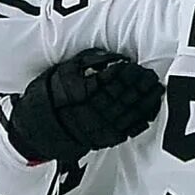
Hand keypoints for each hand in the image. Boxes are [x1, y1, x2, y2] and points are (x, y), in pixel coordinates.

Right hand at [5, 49, 165, 163]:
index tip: (134, 65)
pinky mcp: (105, 138)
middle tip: (150, 74)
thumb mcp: (64, 71)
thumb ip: (88, 61)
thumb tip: (112, 57)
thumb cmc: (51, 96)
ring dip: (145, 100)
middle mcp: (92, 110)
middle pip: (122, 95)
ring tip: (156, 88)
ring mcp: (100, 126)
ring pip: (129, 111)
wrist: (39, 128)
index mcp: (82, 92)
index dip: (125, 72)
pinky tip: (151, 110)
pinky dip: (141, 119)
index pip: (110, 80)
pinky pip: (128, 129)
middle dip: (139, 84)